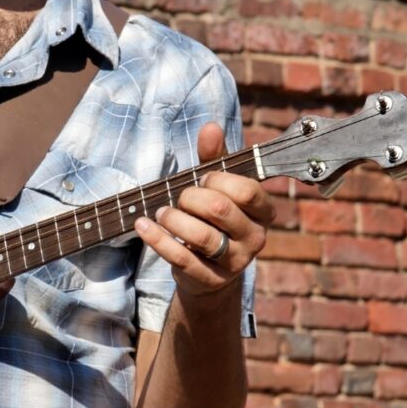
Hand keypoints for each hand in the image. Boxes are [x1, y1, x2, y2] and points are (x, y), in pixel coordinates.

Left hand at [134, 122, 275, 297]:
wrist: (207, 272)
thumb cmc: (214, 219)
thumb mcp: (217, 187)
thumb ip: (215, 158)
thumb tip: (210, 127)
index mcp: (263, 212)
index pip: (247, 189)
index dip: (219, 180)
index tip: (203, 179)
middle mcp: (256, 238)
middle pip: (221, 210)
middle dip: (191, 197)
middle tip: (179, 197)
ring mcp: (235, 262)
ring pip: (202, 237)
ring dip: (174, 219)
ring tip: (161, 212)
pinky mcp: (209, 280)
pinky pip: (181, 258)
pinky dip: (158, 239)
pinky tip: (143, 226)